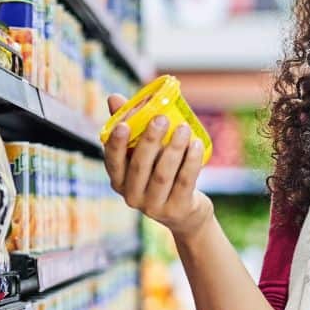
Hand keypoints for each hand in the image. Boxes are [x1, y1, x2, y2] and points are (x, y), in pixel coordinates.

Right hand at [101, 93, 212, 237]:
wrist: (185, 212)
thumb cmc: (159, 173)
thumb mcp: (144, 153)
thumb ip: (130, 125)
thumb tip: (114, 97)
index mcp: (120, 181)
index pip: (113, 162)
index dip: (116, 144)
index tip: (123, 125)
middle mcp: (132, 197)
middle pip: (139, 167)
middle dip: (149, 141)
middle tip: (161, 118)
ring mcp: (154, 207)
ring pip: (163, 175)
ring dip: (174, 149)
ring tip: (183, 128)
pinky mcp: (177, 209)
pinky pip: (184, 183)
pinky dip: (191, 162)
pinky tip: (196, 144)